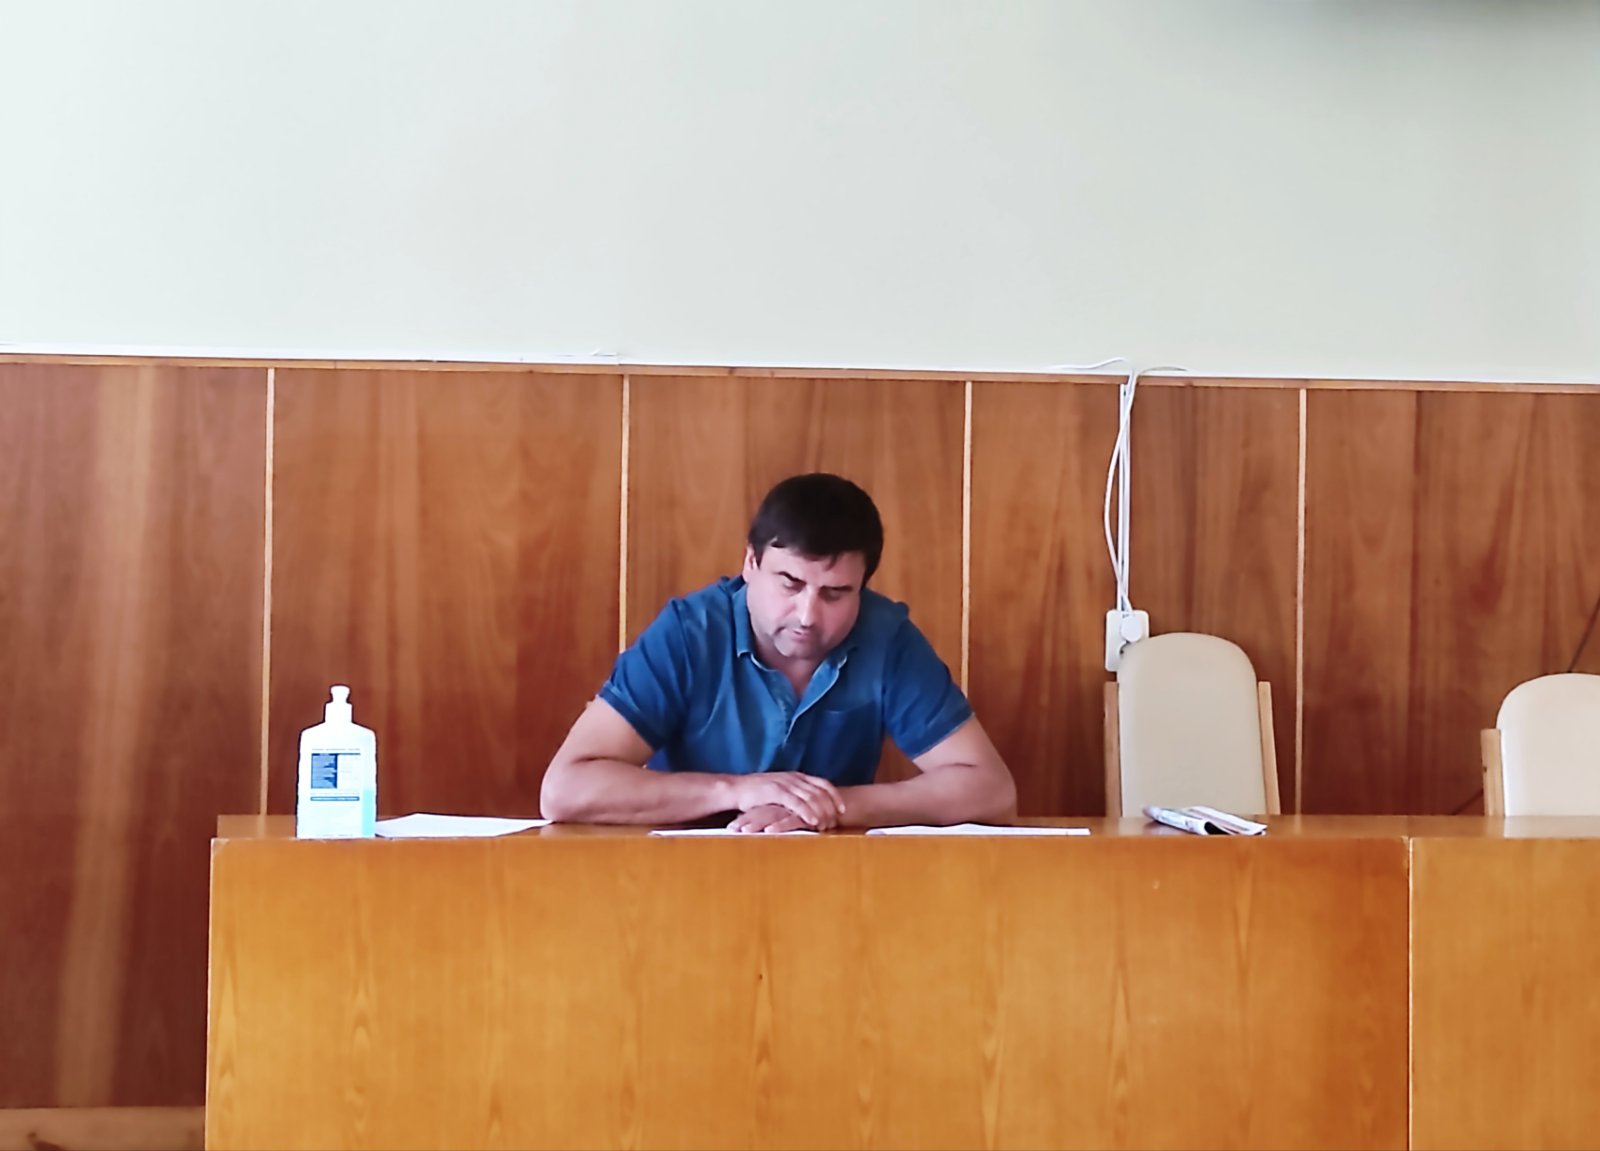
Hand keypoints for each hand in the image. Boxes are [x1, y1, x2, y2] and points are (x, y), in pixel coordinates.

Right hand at [730, 772, 845, 828]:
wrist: (735, 789)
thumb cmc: (756, 793)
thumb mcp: (779, 790)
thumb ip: (794, 795)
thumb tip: (808, 806)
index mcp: (796, 776)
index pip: (823, 784)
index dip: (835, 796)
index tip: (843, 809)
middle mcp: (793, 778)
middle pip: (820, 792)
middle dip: (830, 808)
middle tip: (836, 822)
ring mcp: (785, 784)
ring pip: (811, 797)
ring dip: (821, 812)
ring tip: (826, 825)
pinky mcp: (776, 792)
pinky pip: (796, 802)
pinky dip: (807, 812)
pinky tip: (813, 821)